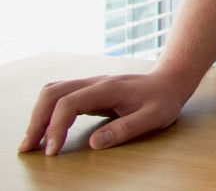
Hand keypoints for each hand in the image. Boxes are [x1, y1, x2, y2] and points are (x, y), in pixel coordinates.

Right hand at [18, 72, 189, 155]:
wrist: (169, 82)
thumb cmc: (163, 100)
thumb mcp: (154, 117)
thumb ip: (126, 129)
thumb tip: (95, 143)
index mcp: (108, 88)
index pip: (69, 103)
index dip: (56, 126)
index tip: (52, 150)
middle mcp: (94, 83)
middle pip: (53, 93)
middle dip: (37, 120)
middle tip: (29, 147)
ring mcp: (90, 85)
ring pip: (52, 92)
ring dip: (38, 115)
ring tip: (31, 141)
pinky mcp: (88, 91)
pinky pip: (59, 97)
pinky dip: (46, 112)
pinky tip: (44, 129)